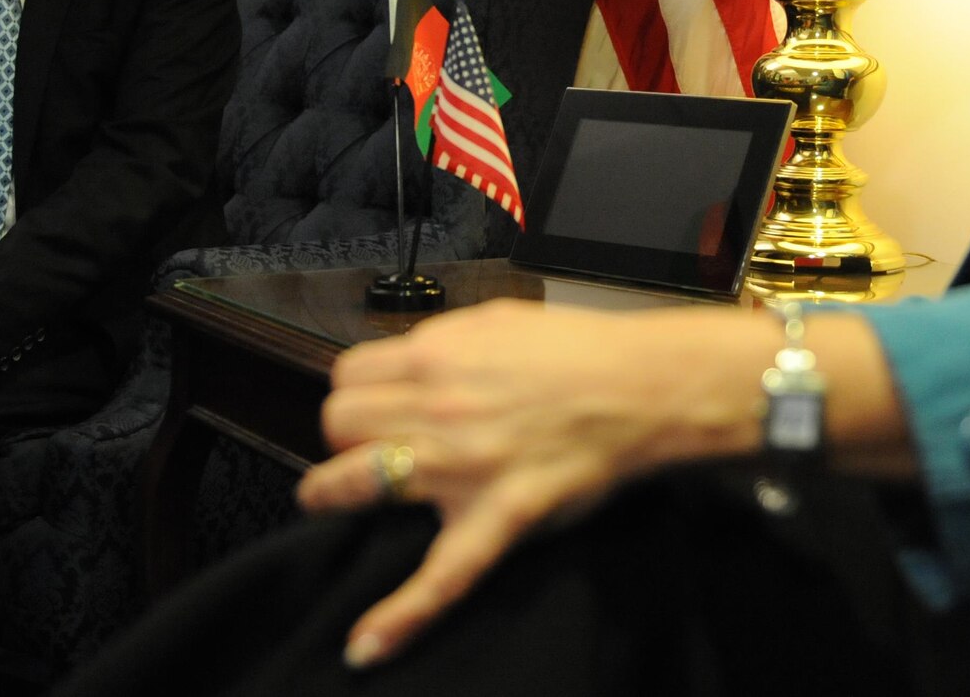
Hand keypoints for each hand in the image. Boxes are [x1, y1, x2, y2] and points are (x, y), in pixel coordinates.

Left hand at [295, 300, 773, 668]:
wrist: (642, 385)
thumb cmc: (577, 350)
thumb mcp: (496, 321)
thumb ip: (442, 342)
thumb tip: (407, 361)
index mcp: (436, 355)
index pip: (347, 374)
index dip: (354, 391)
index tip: (369, 404)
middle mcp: (437, 409)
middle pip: (340, 422)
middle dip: (346, 433)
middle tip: (369, 443)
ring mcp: (462, 466)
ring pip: (357, 479)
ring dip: (333, 491)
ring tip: (327, 500)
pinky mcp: (497, 516)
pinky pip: (441, 575)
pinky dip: (401, 615)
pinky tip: (365, 647)